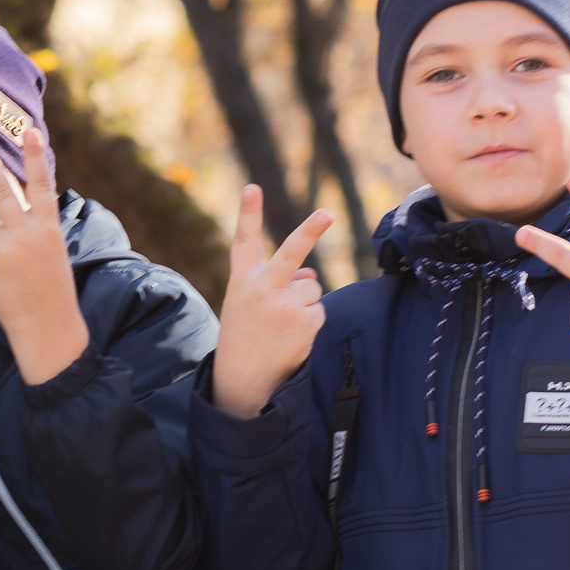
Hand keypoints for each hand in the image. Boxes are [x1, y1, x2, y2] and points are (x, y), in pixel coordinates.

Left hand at [0, 127, 87, 384]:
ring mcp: (3, 247)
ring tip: (10, 269)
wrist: (45, 326)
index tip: (31, 131)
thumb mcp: (48, 252)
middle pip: (4, 192)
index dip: (36, 157)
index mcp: (49, 228)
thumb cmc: (49, 288)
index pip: (42, 185)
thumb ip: (29, 228)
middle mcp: (27, 233)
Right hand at [209, 186, 334, 419]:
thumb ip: (278, 283)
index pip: (244, 241)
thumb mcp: (251, 304)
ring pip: (311, 288)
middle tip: (327, 214)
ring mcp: (283, 306)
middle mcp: (261, 289)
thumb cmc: (246, 335)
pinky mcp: (303, 323)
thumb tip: (313, 276)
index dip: (248, 213)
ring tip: (282, 326)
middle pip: (290, 254)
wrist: (242, 381)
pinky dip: (310, 321)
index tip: (252, 188)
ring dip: (303, 303)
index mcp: (242, 281)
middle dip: (310, 231)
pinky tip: (291, 336)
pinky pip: (318, 309)